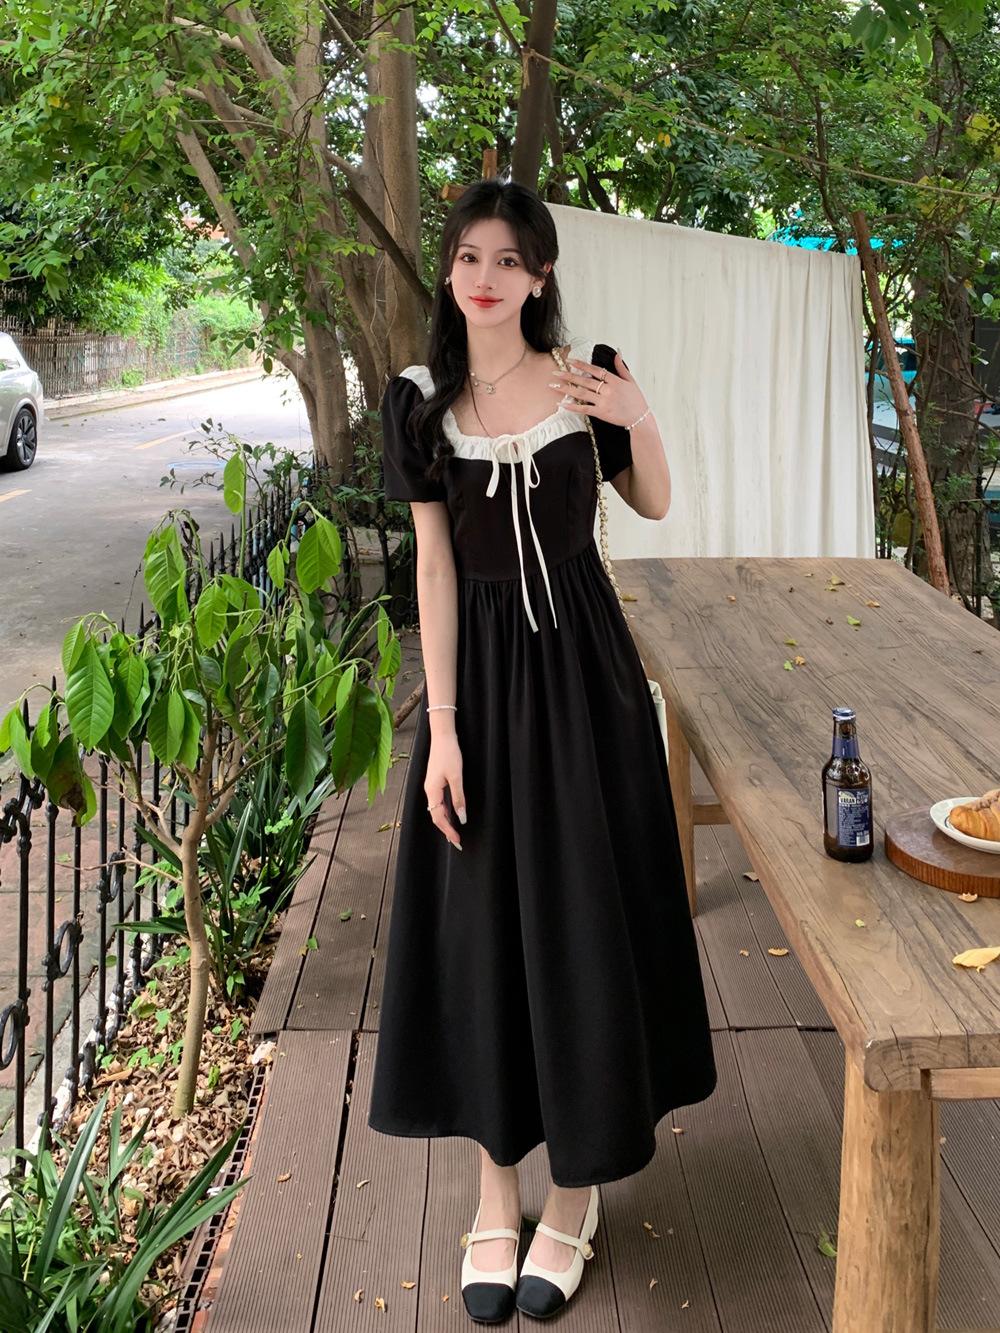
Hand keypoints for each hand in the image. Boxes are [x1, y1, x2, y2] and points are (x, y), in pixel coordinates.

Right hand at [425, 734, 465, 848]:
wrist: (443, 737)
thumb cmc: (449, 754)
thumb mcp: (456, 777)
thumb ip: (459, 798)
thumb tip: (461, 817)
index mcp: (432, 791)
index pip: (439, 817)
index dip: (448, 830)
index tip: (457, 840)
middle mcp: (429, 791)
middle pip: (435, 816)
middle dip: (446, 830)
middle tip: (457, 841)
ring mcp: (431, 787)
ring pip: (436, 810)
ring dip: (445, 822)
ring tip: (454, 832)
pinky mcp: (435, 782)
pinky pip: (438, 802)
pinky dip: (445, 812)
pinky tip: (452, 815)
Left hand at [549, 351, 647, 428]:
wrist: (640, 418)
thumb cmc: (636, 400)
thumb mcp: (631, 381)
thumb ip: (621, 367)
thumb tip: (617, 353)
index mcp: (614, 380)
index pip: (595, 370)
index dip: (581, 365)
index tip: (570, 360)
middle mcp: (608, 390)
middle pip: (585, 381)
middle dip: (568, 376)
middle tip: (555, 372)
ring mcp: (604, 401)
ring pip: (582, 393)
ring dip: (566, 389)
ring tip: (553, 386)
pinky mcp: (601, 413)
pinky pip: (584, 409)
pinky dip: (572, 407)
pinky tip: (562, 404)